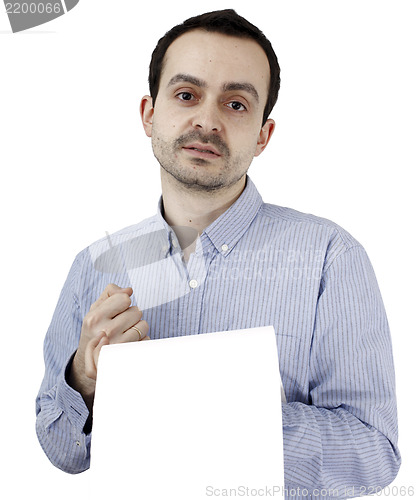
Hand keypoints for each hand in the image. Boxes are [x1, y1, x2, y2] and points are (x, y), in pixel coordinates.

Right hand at [68, 284, 149, 401]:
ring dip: (138, 327)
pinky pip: (147, 340)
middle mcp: (104, 333)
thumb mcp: (96, 310)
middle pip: (136, 311)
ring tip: (126, 332)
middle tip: (121, 323)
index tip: (117, 309)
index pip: (124, 299)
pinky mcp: (128, 356)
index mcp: (94, 318)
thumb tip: (129, 290)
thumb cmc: (96, 329)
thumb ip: (110, 294)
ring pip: (143, 325)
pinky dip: (142, 340)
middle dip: (131, 315)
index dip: (123, 302)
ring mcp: (117, 347)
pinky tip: (130, 343)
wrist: (92, 360)